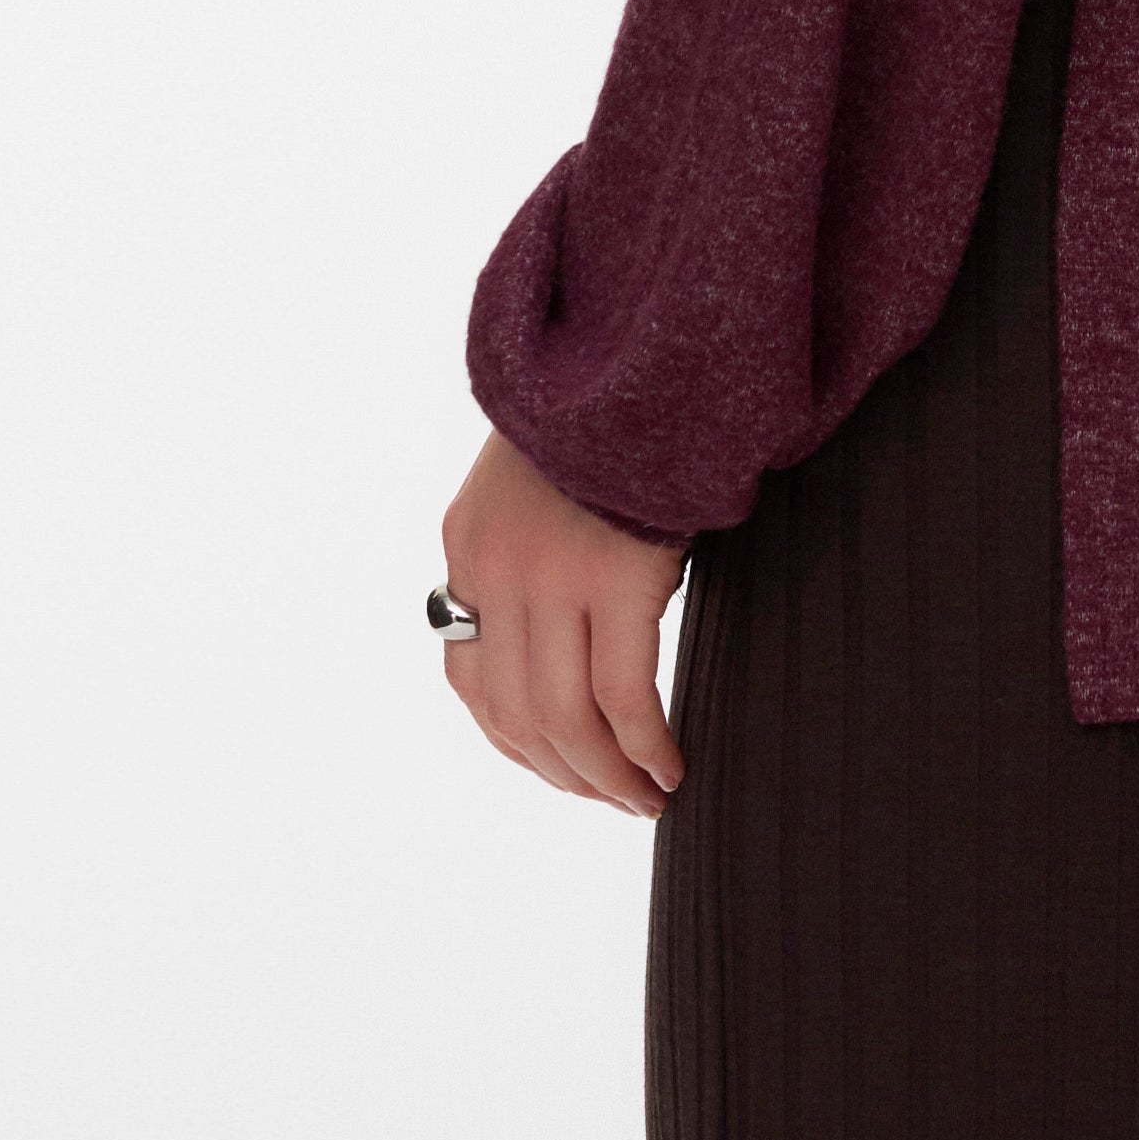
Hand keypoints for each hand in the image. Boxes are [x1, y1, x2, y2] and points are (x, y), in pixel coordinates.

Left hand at [439, 428, 687, 817]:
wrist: (646, 338)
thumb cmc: (615, 412)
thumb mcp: (541, 482)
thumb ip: (535, 551)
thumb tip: (565, 632)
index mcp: (467, 546)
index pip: (471, 683)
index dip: (519, 746)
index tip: (567, 771)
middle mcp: (493, 568)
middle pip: (518, 716)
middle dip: (570, 775)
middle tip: (621, 801)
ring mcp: (549, 574)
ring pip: (566, 719)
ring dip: (609, 776)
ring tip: (650, 797)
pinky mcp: (614, 574)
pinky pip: (623, 695)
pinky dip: (646, 745)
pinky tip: (671, 765)